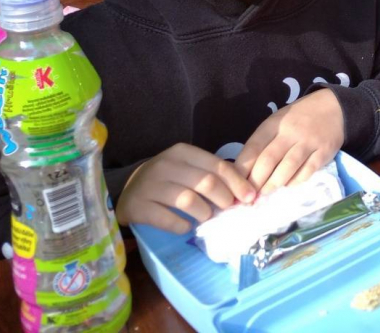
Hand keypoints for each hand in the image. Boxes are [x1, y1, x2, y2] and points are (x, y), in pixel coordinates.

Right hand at [115, 143, 255, 232]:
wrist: (129, 189)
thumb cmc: (168, 178)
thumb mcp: (189, 168)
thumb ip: (213, 174)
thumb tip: (246, 192)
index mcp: (182, 152)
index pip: (217, 166)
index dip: (237, 183)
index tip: (249, 197)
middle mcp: (165, 165)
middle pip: (206, 183)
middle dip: (224, 199)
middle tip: (228, 209)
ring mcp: (150, 185)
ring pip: (189, 201)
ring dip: (204, 213)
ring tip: (206, 217)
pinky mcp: (138, 207)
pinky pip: (168, 220)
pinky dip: (182, 226)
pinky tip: (186, 226)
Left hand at [234, 89, 344, 194]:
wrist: (334, 107)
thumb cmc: (298, 118)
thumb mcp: (278, 122)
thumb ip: (262, 143)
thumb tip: (244, 172)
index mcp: (274, 124)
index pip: (253, 148)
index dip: (242, 170)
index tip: (235, 186)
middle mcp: (290, 132)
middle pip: (268, 160)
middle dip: (256, 182)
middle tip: (249, 197)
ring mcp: (308, 142)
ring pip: (287, 168)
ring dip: (273, 185)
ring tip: (265, 195)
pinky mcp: (324, 152)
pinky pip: (307, 171)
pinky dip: (295, 182)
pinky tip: (288, 185)